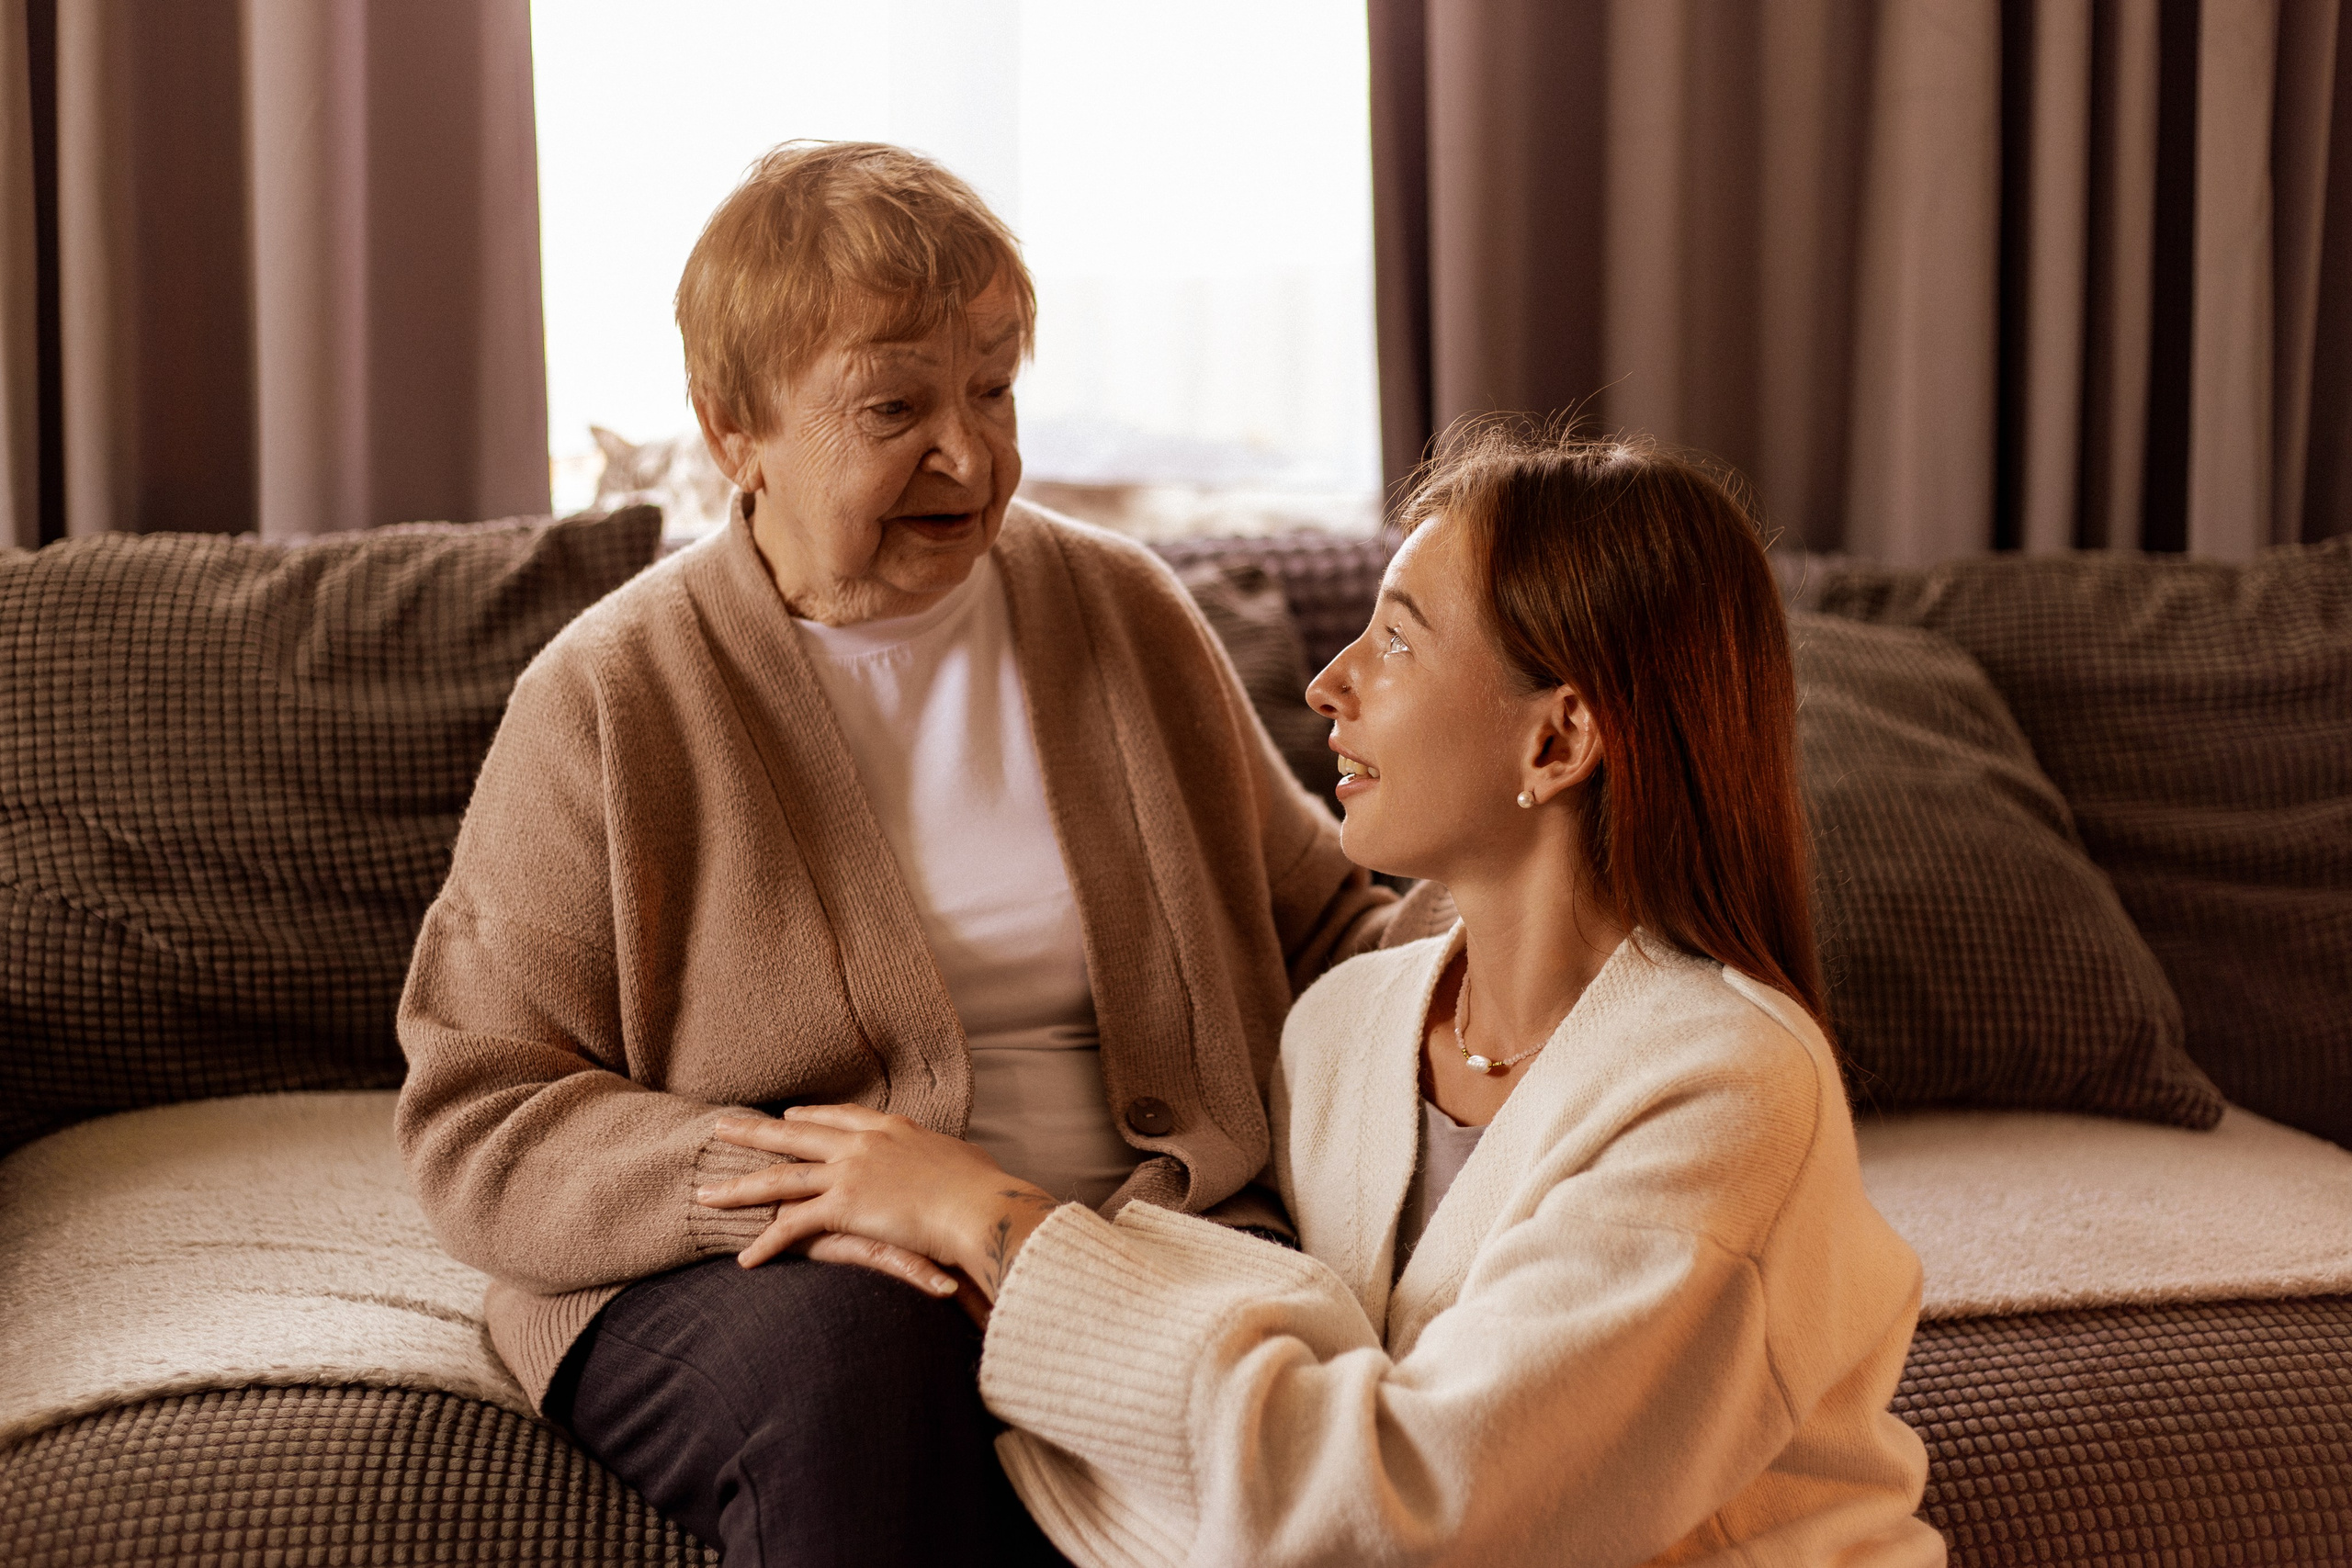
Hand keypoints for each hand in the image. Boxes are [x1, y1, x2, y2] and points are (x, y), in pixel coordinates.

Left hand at [701, 1106, 1063, 1300]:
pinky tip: (745, 1259)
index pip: (840, 1117)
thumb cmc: (983, 1189)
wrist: (980, 1206)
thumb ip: (944, 1158)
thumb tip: (954, 1163)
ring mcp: (849, 1172)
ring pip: (780, 1178)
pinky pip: (793, 1225)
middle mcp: (863, 1143)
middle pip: (795, 1135)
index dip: (810, 1118)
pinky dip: (766, 1243)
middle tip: (722, 1127)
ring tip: (705, 1193)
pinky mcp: (843, 1206)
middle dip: (754, 1133)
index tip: (788, 1116)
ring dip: (738, 1187)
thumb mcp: (961, 1159)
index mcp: (892, 1127)